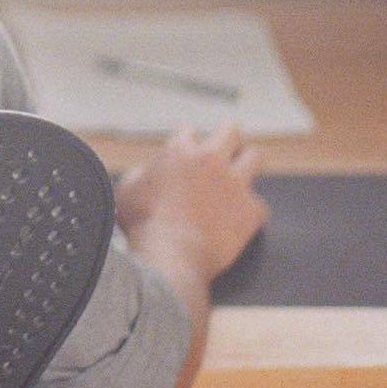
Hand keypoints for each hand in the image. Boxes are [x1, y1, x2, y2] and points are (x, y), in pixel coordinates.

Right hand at [115, 123, 269, 283]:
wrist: (171, 255)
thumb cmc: (144, 225)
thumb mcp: (127, 190)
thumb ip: (142, 173)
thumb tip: (149, 171)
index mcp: (179, 151)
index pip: (189, 133)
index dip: (187, 143)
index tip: (187, 151)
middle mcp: (211, 160)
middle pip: (231, 132)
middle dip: (229, 134)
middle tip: (229, 141)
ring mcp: (235, 183)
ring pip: (254, 157)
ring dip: (248, 161)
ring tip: (244, 168)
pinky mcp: (252, 210)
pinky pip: (258, 204)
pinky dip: (250, 211)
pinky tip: (242, 218)